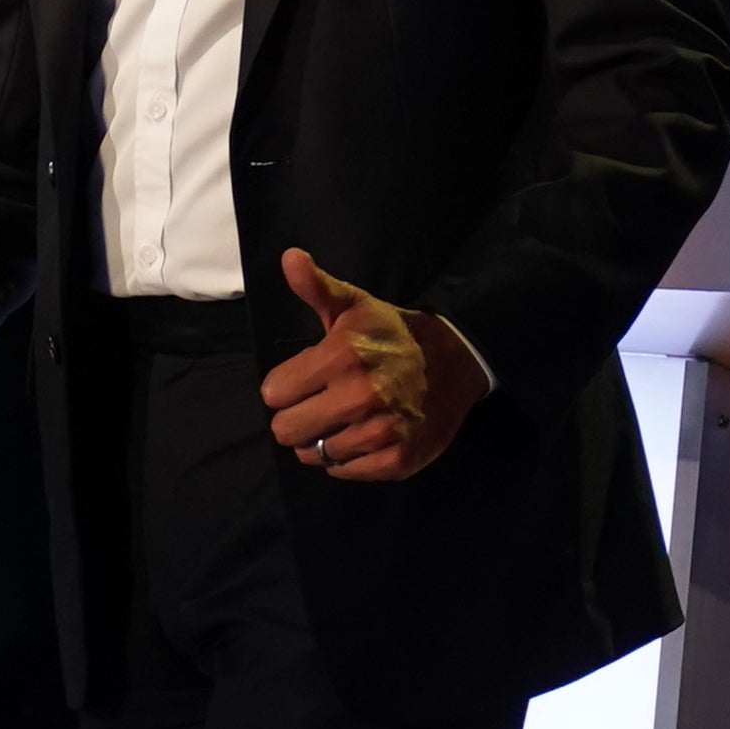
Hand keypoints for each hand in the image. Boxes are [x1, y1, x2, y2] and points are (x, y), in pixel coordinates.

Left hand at [265, 248, 485, 482]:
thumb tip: (288, 257)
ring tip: (343, 419)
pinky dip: (346, 459)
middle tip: (318, 405)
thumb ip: (316, 287)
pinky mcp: (397, 461)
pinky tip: (360, 437)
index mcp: (341, 356)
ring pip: (314, 454)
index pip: (274, 393)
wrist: (455, 361)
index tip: (305, 380)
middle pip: (286, 430)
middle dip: (295, 418)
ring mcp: (380, 433)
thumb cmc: (392, 334)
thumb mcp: (354, 306)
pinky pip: (344, 471)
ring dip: (322, 439)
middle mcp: (359, 397)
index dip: (285, 386)